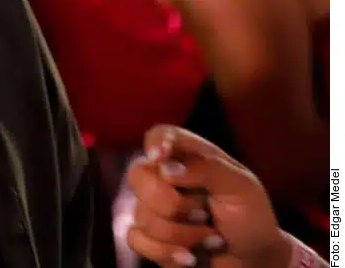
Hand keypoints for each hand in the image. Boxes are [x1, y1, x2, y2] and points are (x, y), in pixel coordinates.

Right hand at [125, 126, 292, 267]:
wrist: (253, 259)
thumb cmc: (250, 217)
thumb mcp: (241, 187)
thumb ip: (207, 168)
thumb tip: (165, 168)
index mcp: (187, 156)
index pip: (160, 135)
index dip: (156, 142)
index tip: (160, 157)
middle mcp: (163, 177)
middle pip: (140, 176)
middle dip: (175, 204)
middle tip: (204, 213)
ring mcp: (152, 207)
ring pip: (142, 215)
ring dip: (184, 235)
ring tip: (210, 237)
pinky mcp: (148, 236)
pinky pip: (137, 240)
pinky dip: (167, 252)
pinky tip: (190, 257)